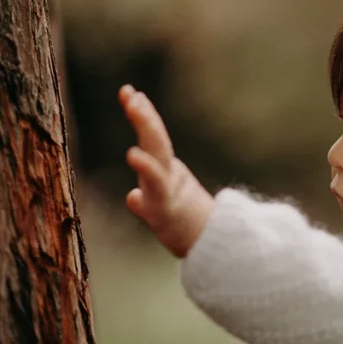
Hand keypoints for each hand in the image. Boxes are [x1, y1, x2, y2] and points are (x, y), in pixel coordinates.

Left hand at [119, 85, 214, 257]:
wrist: (213, 252)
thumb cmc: (187, 233)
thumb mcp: (161, 215)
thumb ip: (145, 204)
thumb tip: (131, 197)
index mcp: (167, 174)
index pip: (153, 140)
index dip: (143, 116)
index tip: (129, 92)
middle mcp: (168, 176)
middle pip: (156, 140)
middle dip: (144, 116)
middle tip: (131, 93)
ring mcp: (168, 189)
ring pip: (158, 152)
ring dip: (146, 127)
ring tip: (134, 104)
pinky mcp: (167, 207)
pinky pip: (156, 184)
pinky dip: (146, 168)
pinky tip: (132, 153)